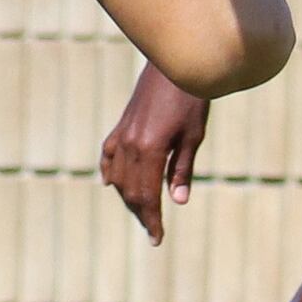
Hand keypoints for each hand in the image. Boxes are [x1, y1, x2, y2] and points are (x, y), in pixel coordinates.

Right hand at [101, 69, 208, 243]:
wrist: (176, 63)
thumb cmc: (191, 98)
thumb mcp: (192, 136)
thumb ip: (182, 169)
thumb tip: (177, 201)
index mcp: (150, 149)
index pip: (147, 195)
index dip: (152, 219)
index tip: (157, 238)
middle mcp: (131, 144)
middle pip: (131, 190)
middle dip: (141, 213)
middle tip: (152, 231)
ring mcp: (123, 133)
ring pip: (118, 176)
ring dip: (128, 196)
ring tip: (141, 211)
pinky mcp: (122, 124)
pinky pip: (109, 153)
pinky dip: (110, 171)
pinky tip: (112, 184)